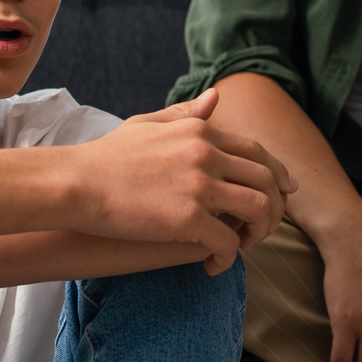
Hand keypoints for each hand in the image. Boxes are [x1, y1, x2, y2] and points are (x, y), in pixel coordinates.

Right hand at [71, 88, 296, 272]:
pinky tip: (214, 264)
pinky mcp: (188, 217)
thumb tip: (215, 97)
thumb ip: (185, 114)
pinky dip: (228, 256)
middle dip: (273, 207)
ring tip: (242, 245)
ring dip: (258, 232)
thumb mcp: (147, 124)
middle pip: (265, 180)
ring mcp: (200, 185)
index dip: (277, 173)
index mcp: (200, 131)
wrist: (75, 182)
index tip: (287, 191)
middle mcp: (207, 153)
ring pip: (257, 209)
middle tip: (263, 228)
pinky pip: (228, 240)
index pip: (256, 151)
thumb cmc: (105, 157)